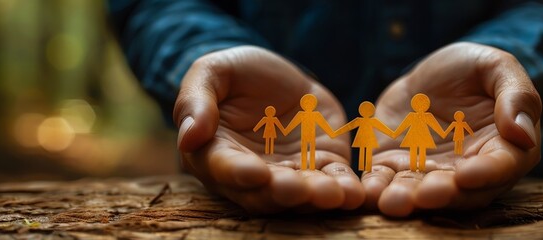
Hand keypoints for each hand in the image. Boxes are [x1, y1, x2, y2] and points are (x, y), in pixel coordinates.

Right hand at [174, 46, 363, 213]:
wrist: (277, 73)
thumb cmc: (235, 74)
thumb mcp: (212, 73)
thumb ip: (196, 101)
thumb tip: (187, 137)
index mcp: (216, 153)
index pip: (224, 168)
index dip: (239, 173)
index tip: (256, 172)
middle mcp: (251, 174)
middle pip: (264, 193)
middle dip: (284, 193)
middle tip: (299, 190)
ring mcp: (289, 173)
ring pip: (301, 195)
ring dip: (317, 198)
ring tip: (334, 194)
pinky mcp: (322, 166)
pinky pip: (333, 182)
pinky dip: (344, 191)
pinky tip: (354, 194)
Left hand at [364, 42, 541, 215]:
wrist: (428, 75)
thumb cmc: (472, 70)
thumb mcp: (496, 68)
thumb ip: (516, 95)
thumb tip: (523, 133)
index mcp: (505, 148)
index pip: (501, 167)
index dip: (486, 174)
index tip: (467, 174)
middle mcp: (470, 171)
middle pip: (460, 193)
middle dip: (441, 196)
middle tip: (425, 195)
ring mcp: (431, 175)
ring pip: (421, 194)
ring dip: (407, 200)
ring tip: (392, 201)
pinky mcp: (395, 169)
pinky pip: (386, 184)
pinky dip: (376, 190)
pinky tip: (366, 192)